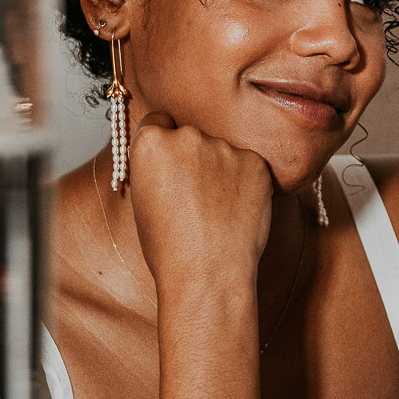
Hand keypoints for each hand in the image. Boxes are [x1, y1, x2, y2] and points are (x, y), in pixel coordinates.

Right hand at [128, 113, 272, 292]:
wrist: (208, 275)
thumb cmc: (171, 249)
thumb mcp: (143, 202)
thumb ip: (156, 169)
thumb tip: (171, 161)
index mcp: (151, 142)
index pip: (159, 123)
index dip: (165, 146)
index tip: (172, 166)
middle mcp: (187, 136)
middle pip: (192, 136)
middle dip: (194, 158)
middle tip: (196, 197)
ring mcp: (224, 148)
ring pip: (223, 151)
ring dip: (222, 171)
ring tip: (217, 211)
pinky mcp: (255, 162)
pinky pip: (249, 165)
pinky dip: (247, 183)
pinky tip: (238, 212)